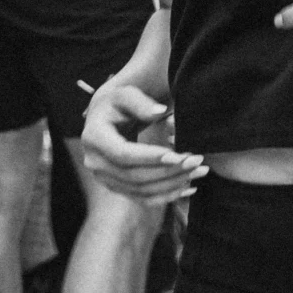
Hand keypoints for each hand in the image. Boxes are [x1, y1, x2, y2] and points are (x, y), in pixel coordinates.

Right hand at [81, 84, 205, 204]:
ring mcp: (104, 178)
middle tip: (197, 161)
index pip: (123, 154)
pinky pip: (143, 198)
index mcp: (94, 137)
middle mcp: (94, 162)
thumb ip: (141, 102)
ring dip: (172, 184)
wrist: (104, 118)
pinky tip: (189, 187)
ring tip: (199, 171)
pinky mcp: (117, 187)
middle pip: (134, 176)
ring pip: (141, 190)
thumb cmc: (117, 103)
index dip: (150, 157)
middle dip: (168, 171)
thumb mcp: (126, 94)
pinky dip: (167, 195)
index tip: (178, 155)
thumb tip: (159, 112)